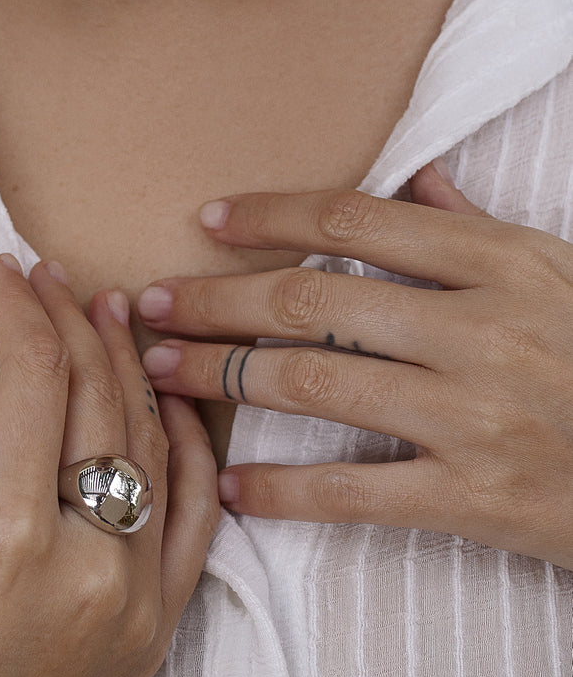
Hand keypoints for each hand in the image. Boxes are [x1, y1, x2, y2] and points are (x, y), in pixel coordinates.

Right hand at [0, 257, 217, 676]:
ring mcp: (136, 605)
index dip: (21, 312)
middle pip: (102, 404)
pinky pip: (197, 524)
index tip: (5, 277)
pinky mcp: (158, 637)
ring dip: (138, 375)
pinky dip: (191, 454)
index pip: (33, 382)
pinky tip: (171, 406)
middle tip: (61, 286)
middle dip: (81, 327)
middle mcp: (88, 566)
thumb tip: (8, 386)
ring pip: (159, 452)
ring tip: (117, 323)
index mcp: (3, 538)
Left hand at [138, 162, 572, 568]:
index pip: (356, 223)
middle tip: (146, 305)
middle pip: (310, 301)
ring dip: (220, 376)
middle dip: (213, 300)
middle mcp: (479, 330)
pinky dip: (279, 488)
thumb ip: (479, 229)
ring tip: (161, 373)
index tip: (207, 224)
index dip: (269, 217)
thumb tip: (414, 179)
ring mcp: (471, 416)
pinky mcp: (470, 496)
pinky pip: (350, 490)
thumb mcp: (563, 275)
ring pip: (313, 383)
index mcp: (501, 265)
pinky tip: (229, 481)